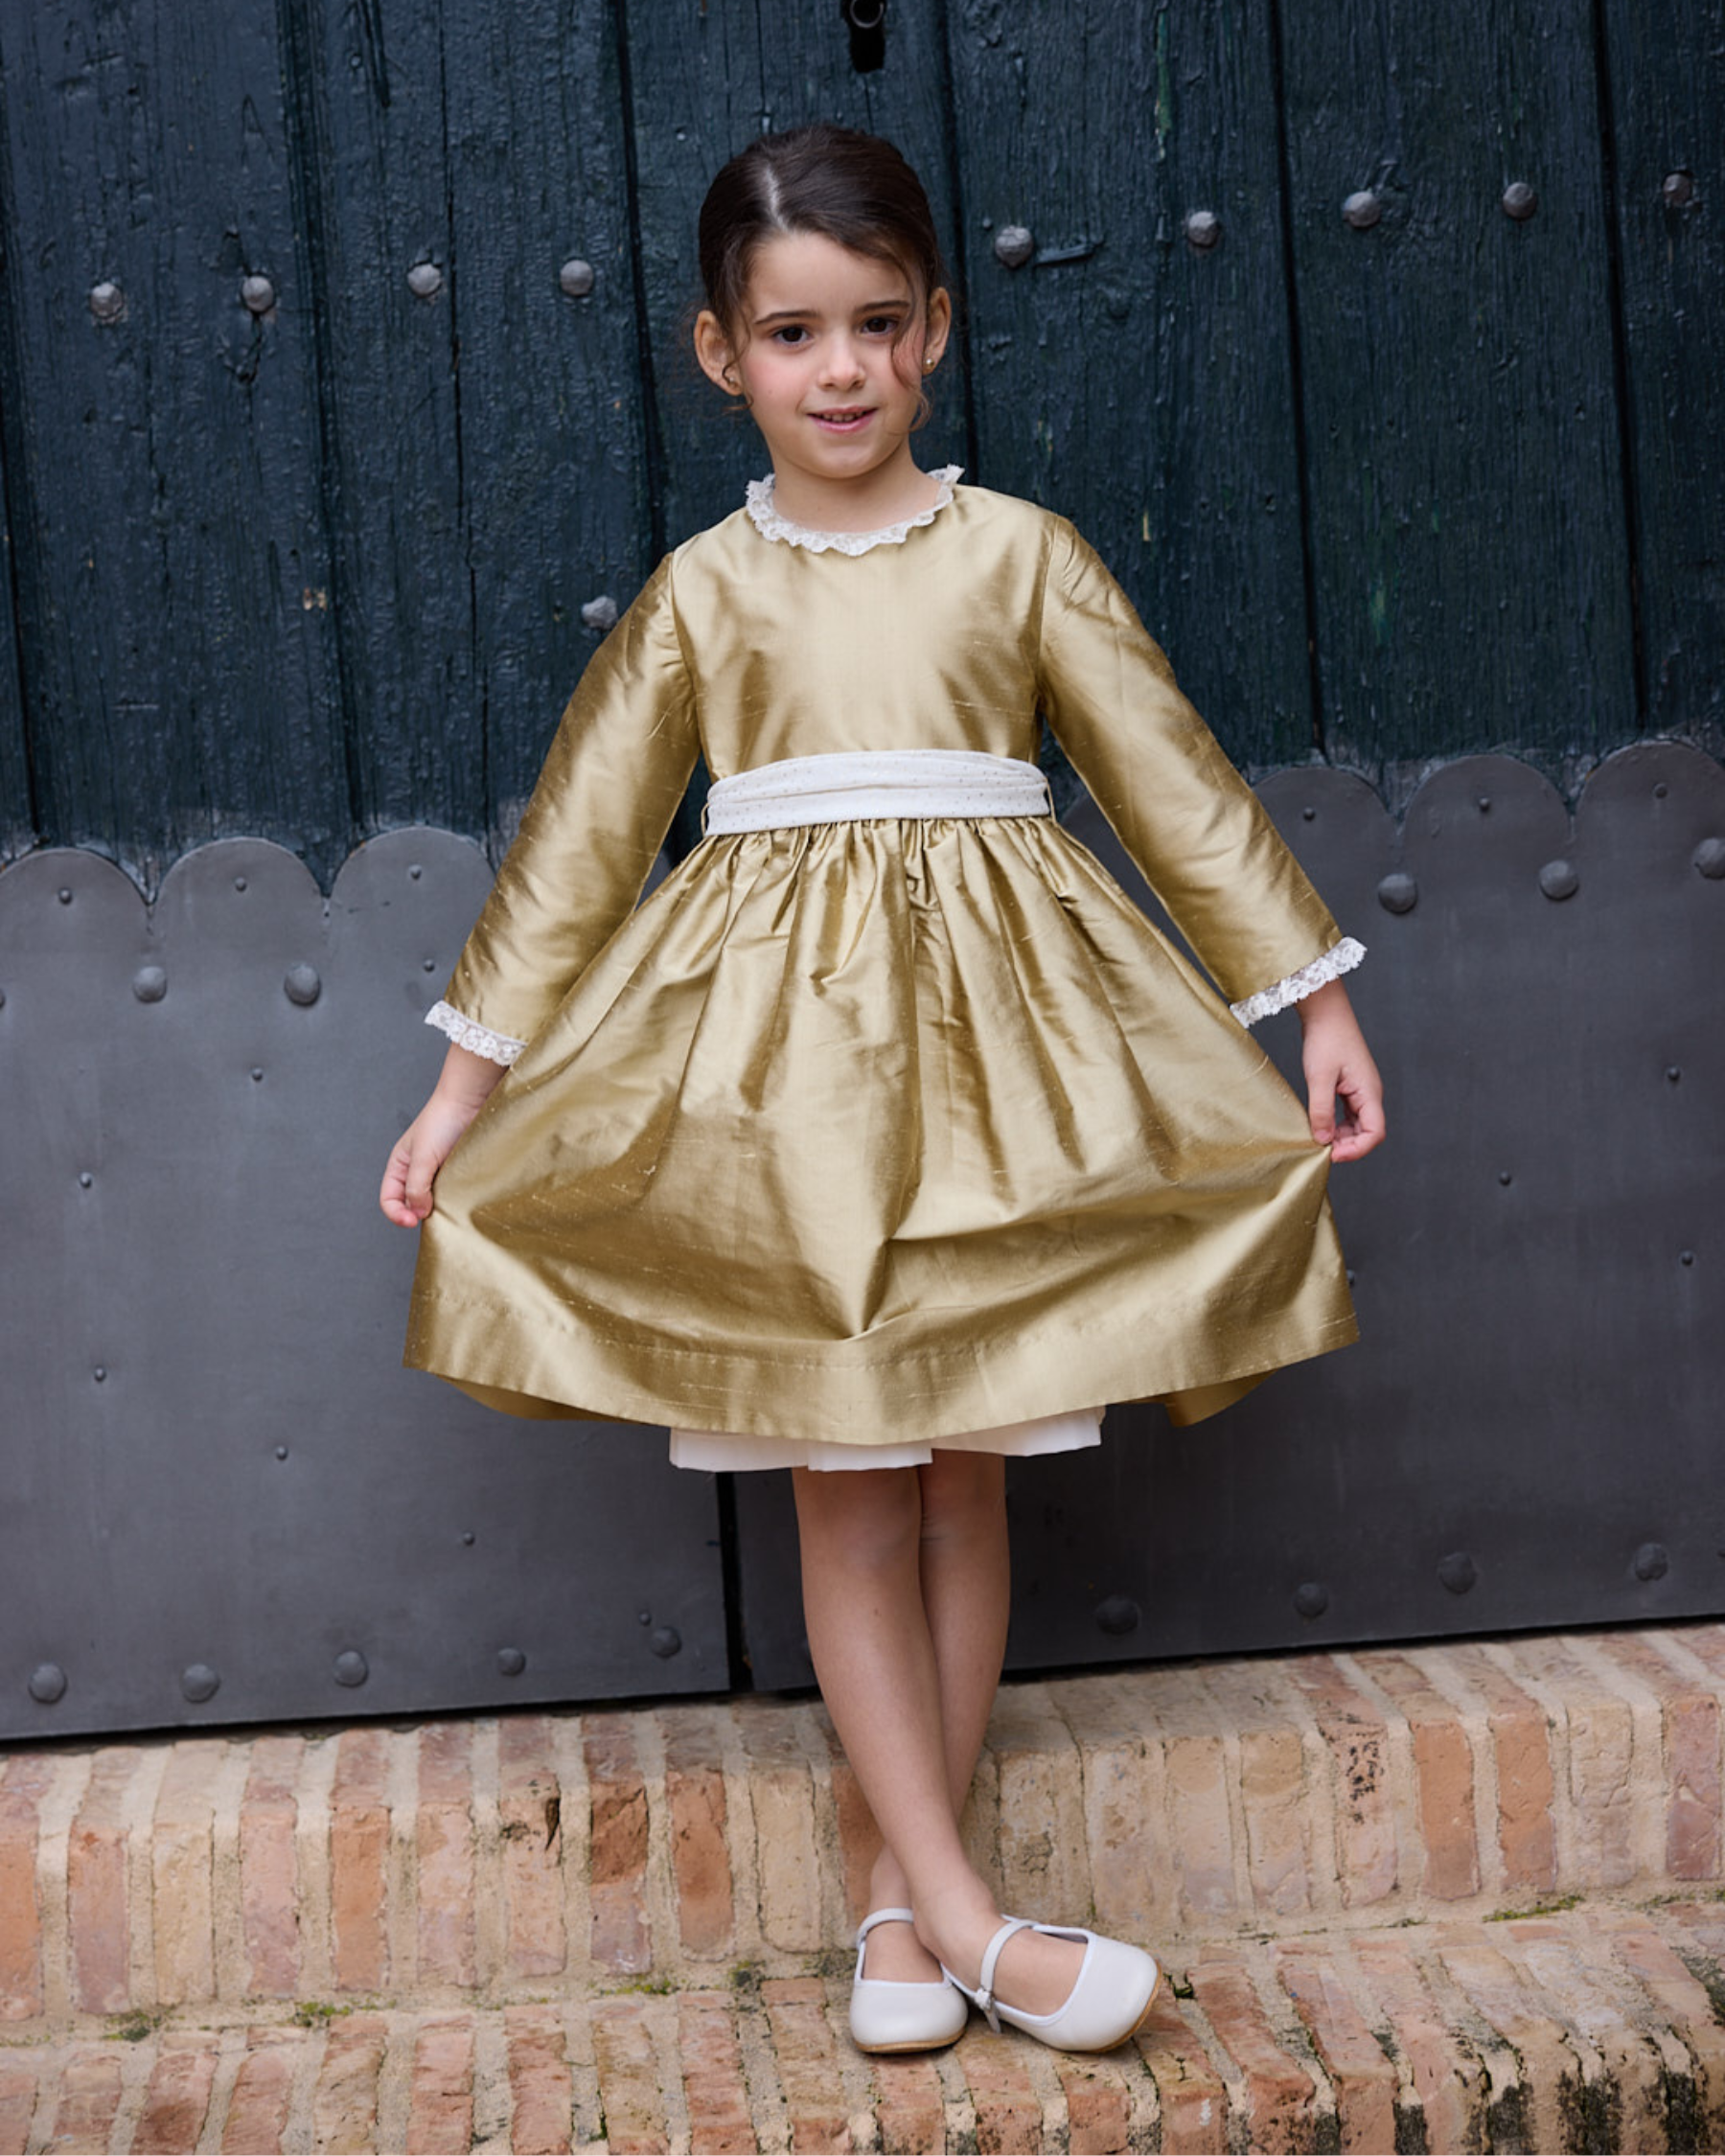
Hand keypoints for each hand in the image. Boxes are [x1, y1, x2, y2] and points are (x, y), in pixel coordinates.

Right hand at [378, 1043, 506, 1225]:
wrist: (470, 1102)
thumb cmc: (442, 1122)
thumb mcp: (423, 1156)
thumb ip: (416, 1186)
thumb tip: (418, 1213)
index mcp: (399, 1167)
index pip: (389, 1200)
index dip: (397, 1214)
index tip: (413, 1221)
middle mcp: (416, 1173)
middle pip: (411, 1205)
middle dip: (420, 1214)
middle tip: (436, 1216)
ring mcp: (438, 1175)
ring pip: (433, 1202)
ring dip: (440, 1209)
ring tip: (450, 1206)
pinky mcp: (457, 1174)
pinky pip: (453, 1195)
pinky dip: (455, 1200)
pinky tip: (463, 1199)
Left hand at [1297, 979, 1384, 1162]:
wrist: (1326, 1014)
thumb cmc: (1326, 1040)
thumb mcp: (1319, 1077)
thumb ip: (1322, 1110)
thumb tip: (1322, 1139)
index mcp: (1369, 1093)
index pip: (1374, 1133)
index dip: (1356, 1150)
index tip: (1331, 1154)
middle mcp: (1369, 1094)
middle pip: (1367, 1133)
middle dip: (1346, 1146)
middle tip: (1320, 1150)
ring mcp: (1361, 1092)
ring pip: (1357, 1126)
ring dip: (1340, 1137)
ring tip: (1317, 1139)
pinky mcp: (1350, 1088)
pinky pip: (1348, 1116)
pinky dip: (1336, 1125)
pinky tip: (1319, 1125)